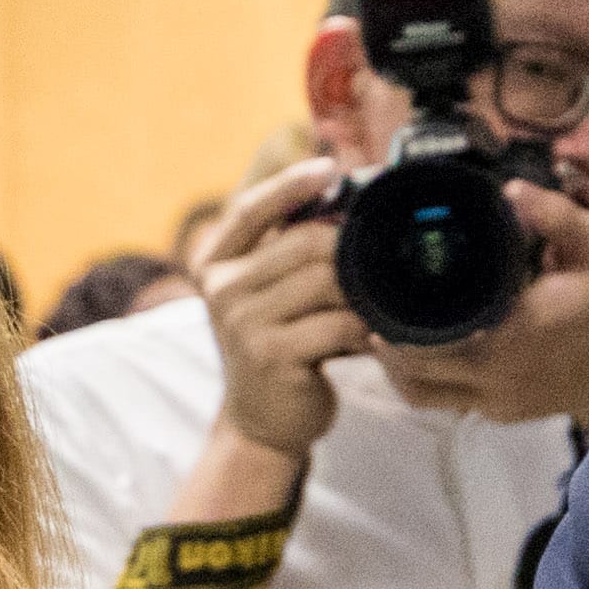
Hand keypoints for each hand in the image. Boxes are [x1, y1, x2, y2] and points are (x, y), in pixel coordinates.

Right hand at [187, 164, 356, 462]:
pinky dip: (363, 329)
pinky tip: (368, 339)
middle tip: (375, 266)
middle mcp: (220, 289)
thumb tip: (340, 193)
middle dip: (349, 251)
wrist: (262, 420)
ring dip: (361, 293)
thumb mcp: (266, 293)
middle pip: (305, 242)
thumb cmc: (278, 346)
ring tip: (371, 307)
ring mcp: (242, 323)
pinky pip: (338, 323)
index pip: (250, 208)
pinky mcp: (270, 355)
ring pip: (326, 280)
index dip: (290, 184)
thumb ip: (286, 250)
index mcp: (214, 263)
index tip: (330, 167)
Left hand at [376, 174, 588, 433]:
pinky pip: (441, 402)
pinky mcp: (499, 413)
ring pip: (418, 389)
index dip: (394, 308)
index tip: (376, 279)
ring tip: (380, 324)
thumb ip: (557, 217)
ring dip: (392, 362)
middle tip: (368, 297)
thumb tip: (510, 190)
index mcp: (512, 329)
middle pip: (410, 361)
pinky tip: (411, 350)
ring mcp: (494, 399)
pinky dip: (418, 378)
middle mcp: (495, 372)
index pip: (431, 328)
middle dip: (384, 332)